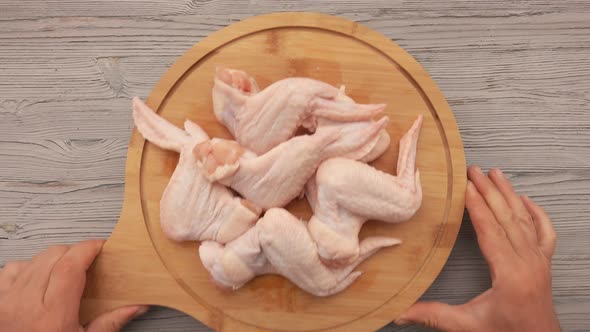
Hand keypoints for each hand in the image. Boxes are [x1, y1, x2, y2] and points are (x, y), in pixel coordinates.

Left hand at [0, 240, 147, 331]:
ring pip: (34, 259)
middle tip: (89, 261)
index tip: (100, 246)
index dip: (88, 248)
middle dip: (75, 252)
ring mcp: (7, 301)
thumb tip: (136, 307)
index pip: (70, 264)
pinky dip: (29, 268)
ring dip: (54, 259)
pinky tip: (39, 279)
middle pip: (54, 255)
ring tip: (65, 272)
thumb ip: (110, 323)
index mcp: (53, 315)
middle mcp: (26, 303)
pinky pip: (13, 269)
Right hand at [396, 166, 559, 331]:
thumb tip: (400, 312)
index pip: (490, 229)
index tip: (465, 185)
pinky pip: (545, 232)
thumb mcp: (466, 325)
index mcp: (509, 273)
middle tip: (474, 170)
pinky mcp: (544, 263)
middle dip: (489, 190)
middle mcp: (528, 262)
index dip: (476, 205)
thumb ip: (433, 315)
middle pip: (507, 217)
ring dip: (509, 193)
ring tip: (496, 173)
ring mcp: (539, 261)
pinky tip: (526, 200)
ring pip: (525, 218)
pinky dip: (536, 212)